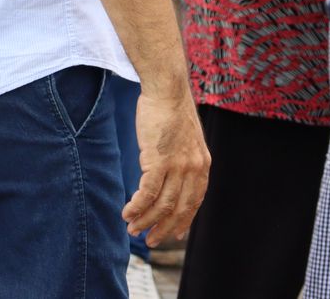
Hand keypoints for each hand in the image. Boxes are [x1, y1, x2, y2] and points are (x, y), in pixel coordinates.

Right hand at [123, 89, 209, 247]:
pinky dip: (136, 207)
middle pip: (179, 209)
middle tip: (150, 240)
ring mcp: (177, 166)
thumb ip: (186, 161)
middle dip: (164, 229)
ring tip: (133, 228)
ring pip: (162, 204)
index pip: (195, 202)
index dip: (183, 221)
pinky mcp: (158, 160)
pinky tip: (127, 212)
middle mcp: (193, 168)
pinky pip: (147, 193)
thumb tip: (178, 177)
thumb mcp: (188, 140)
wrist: (166, 90)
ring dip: (146, 220)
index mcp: (202, 165)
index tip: (174, 235)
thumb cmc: (171, 112)